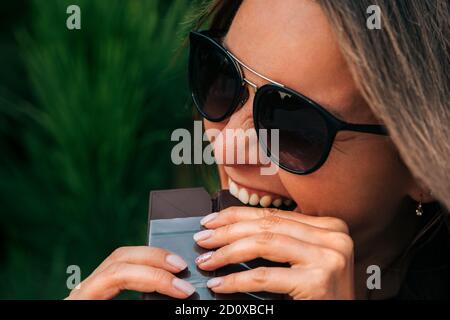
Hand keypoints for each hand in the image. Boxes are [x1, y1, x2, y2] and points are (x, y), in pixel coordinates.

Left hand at [65, 246, 194, 299]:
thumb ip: (140, 306)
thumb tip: (173, 304)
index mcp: (81, 302)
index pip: (118, 275)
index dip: (154, 278)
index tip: (182, 291)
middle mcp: (82, 291)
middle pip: (120, 258)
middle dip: (155, 260)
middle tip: (182, 269)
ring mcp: (88, 288)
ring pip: (120, 258)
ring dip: (152, 259)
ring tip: (176, 267)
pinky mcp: (98, 291)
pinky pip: (121, 269)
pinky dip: (144, 266)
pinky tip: (160, 272)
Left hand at [194, 207, 354, 298]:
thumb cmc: (319, 294)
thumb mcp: (303, 260)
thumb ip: (281, 241)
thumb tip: (233, 230)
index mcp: (329, 227)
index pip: (274, 215)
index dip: (238, 215)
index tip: (212, 220)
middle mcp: (332, 236)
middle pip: (267, 226)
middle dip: (227, 231)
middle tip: (203, 239)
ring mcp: (328, 257)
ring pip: (263, 244)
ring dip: (227, 252)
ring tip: (207, 259)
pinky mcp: (318, 281)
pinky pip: (265, 276)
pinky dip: (236, 280)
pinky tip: (219, 283)